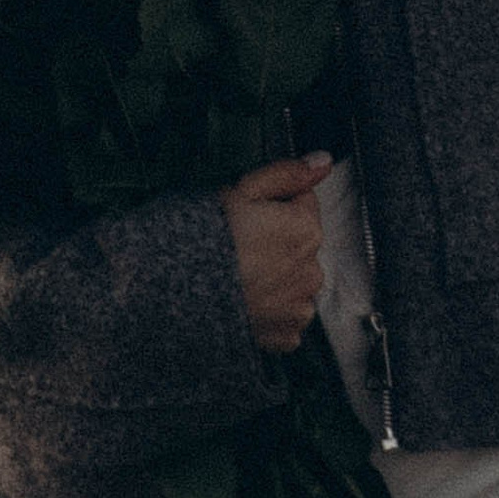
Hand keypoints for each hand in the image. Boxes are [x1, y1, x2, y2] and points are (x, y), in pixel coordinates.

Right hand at [222, 152, 331, 353]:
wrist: (175, 294)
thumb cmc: (205, 239)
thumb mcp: (242, 192)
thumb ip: (288, 175)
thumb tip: (324, 161)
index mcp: (306, 230)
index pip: (304, 204)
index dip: (275, 206)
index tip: (250, 215)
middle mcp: (312, 271)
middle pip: (301, 246)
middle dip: (279, 243)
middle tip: (239, 248)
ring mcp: (300, 307)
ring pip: (295, 282)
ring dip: (278, 279)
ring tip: (240, 278)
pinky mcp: (287, 336)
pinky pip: (286, 317)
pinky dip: (271, 312)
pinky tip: (245, 302)